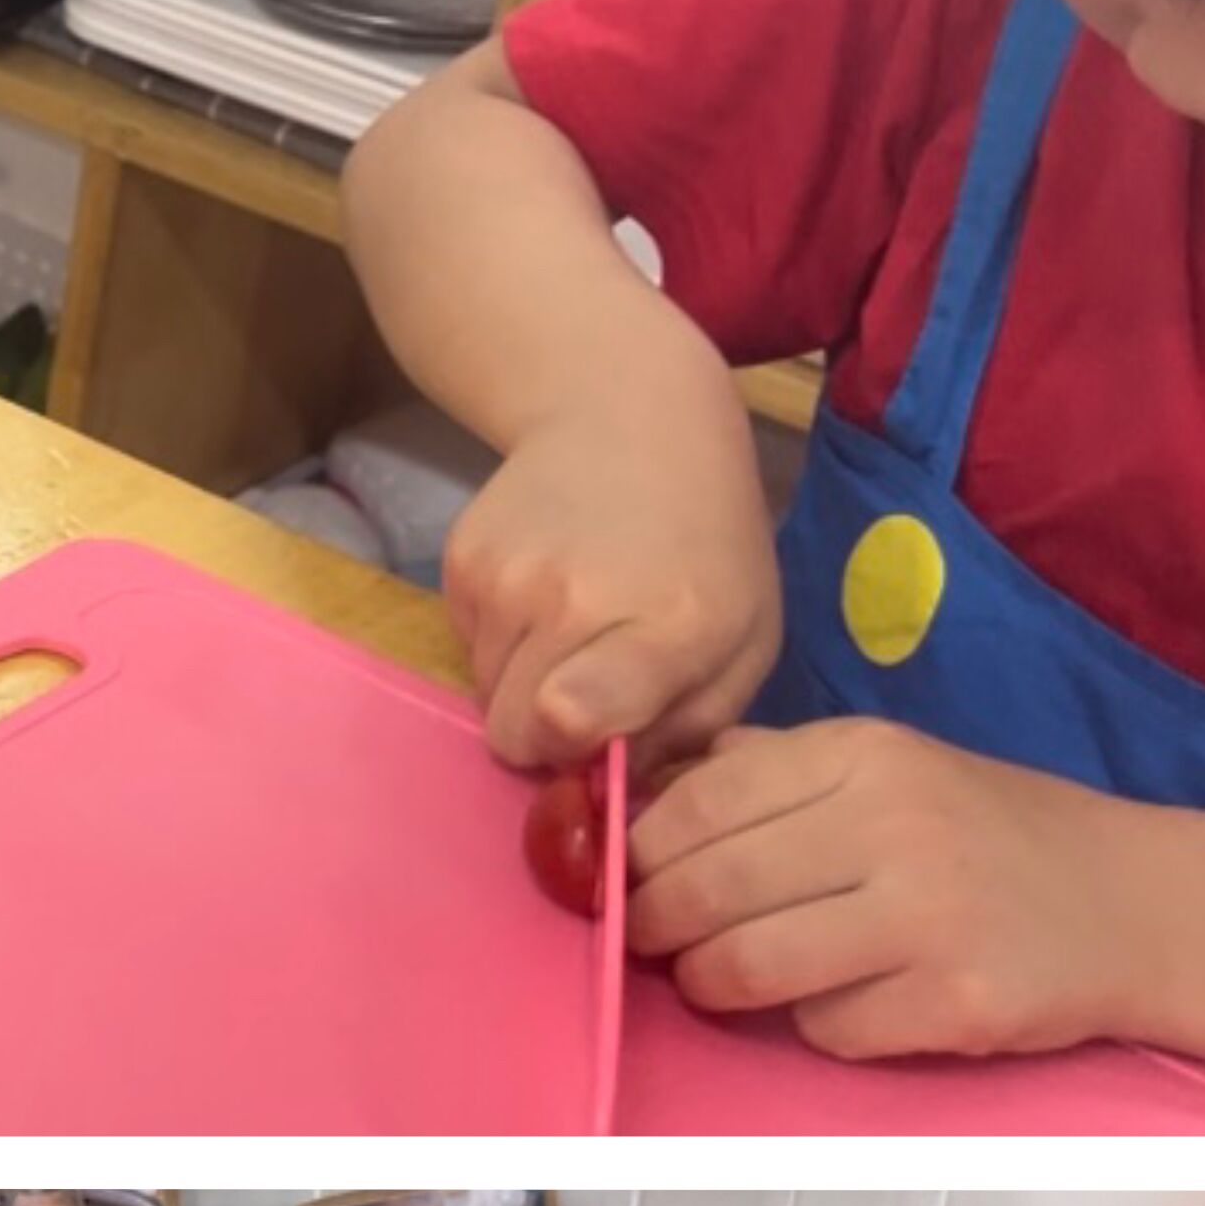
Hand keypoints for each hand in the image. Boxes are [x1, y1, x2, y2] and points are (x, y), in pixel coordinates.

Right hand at [442, 394, 778, 770]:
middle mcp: (573, 598)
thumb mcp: (744, 639)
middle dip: (544, 730)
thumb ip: (689, 731)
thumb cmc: (706, 544)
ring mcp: (507, 576)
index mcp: (667, 625)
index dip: (570, 751)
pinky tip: (544, 587)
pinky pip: (467, 647)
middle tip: (591, 682)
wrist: (630, 415)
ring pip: (484, 694)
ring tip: (573, 621)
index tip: (595, 738)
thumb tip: (612, 790)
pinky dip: (501, 638)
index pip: (568, 721)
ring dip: (524, 680)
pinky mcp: (460, 559)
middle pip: (512, 732)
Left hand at [626, 721, 1139, 1063]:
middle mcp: (895, 824)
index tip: (625, 878)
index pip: (696, 804)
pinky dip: (813, 1025)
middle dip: (654, 926)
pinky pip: (823, 1028)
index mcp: (865, 754)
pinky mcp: (955, 1000)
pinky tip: (847, 1000)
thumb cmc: (983, 835)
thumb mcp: (885, 768)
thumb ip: (767, 772)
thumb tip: (632, 797)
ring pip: (744, 968)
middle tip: (655, 941)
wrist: (1139, 902)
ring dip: (712, 983)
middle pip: (703, 890)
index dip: (638, 853)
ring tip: (724, 977)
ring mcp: (929, 916)